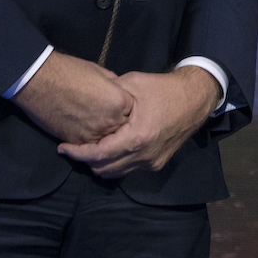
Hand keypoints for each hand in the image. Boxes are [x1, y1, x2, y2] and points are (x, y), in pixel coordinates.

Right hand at [12, 51, 132, 144]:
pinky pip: (90, 146)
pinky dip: (89, 142)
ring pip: (107, 141)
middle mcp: (111, 121)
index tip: (118, 108)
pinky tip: (84, 131)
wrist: (40, 81)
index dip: (125, 111)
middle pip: (122, 129)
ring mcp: (94, 134)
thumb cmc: (71, 72)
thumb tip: (120, 94)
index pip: (132, 112)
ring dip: (104, 136)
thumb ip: (116, 87)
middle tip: (105, 117)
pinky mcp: (77, 142)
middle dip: (117, 125)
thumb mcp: (102, 73)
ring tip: (95, 125)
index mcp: (120, 102)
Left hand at [55, 66, 218, 178]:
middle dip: (85, 160)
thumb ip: (108, 97)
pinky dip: (116, 163)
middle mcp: (144, 156)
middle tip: (73, 148)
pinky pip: (129, 169)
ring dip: (100, 164)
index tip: (62, 147)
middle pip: (103, 169)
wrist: (195, 98)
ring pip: (116, 173)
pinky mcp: (157, 164)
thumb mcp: (132, 85)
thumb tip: (85, 104)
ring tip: (89, 149)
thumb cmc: (163, 89)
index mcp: (136, 138)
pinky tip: (110, 149)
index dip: (76, 153)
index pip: (97, 155)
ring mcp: (152, 163)